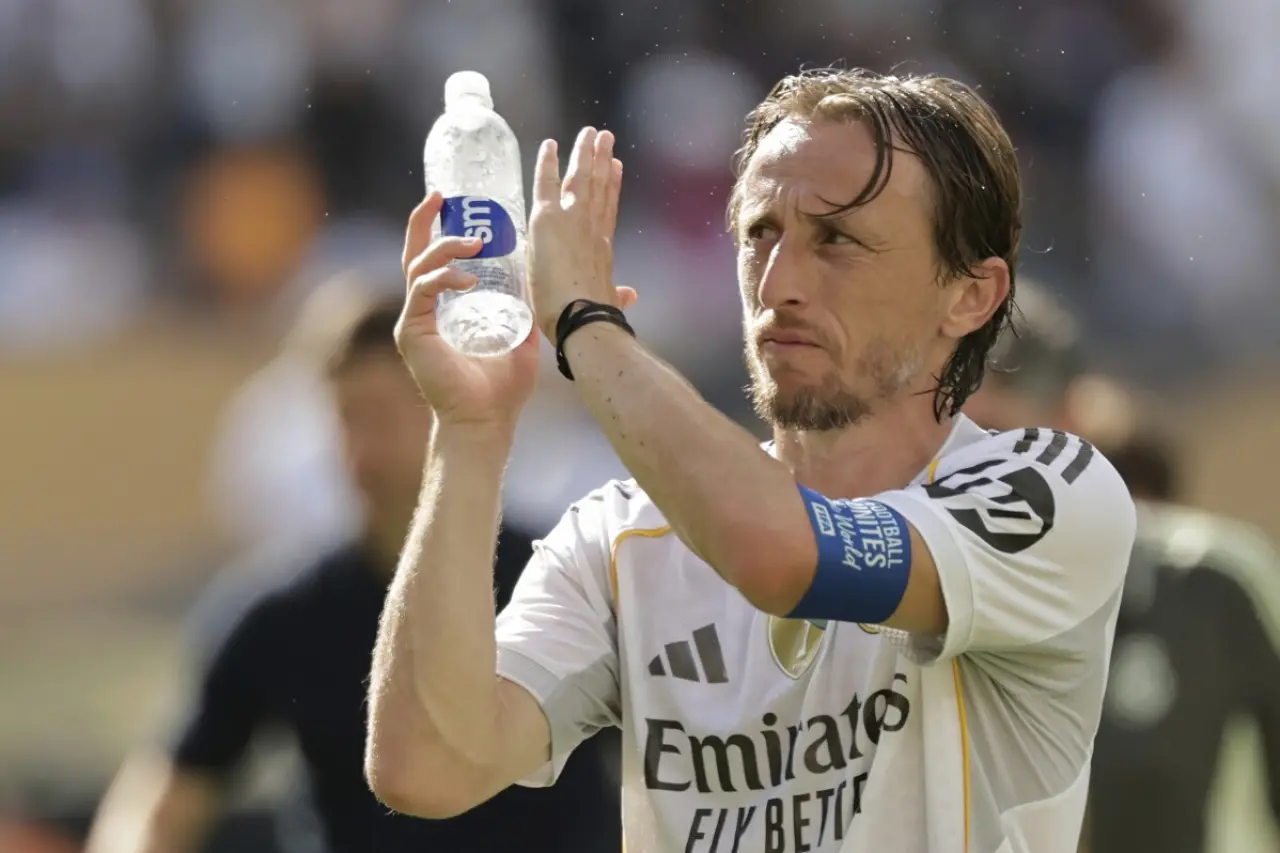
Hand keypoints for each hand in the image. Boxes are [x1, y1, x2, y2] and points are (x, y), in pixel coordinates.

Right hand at [396, 191, 538, 429]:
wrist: (489, 420)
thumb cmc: (504, 384)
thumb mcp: (528, 333)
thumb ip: (542, 307)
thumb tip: (581, 291)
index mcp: (447, 305)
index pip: (437, 257)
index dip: (441, 226)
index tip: (453, 199)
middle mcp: (426, 308)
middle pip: (414, 252)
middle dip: (423, 220)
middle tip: (439, 196)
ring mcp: (416, 318)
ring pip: (417, 265)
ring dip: (444, 247)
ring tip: (474, 242)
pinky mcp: (412, 332)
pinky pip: (421, 292)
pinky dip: (443, 279)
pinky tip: (467, 279)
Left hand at [528, 127, 637, 340]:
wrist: (583, 319)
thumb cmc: (594, 319)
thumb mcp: (608, 302)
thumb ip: (618, 295)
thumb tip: (629, 295)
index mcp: (603, 250)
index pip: (607, 212)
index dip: (612, 189)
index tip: (616, 168)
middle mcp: (592, 229)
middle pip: (599, 188)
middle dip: (602, 161)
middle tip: (606, 138)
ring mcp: (573, 220)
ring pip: (581, 178)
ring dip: (585, 153)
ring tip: (591, 132)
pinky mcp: (549, 219)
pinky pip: (547, 183)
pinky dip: (549, 163)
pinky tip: (551, 145)